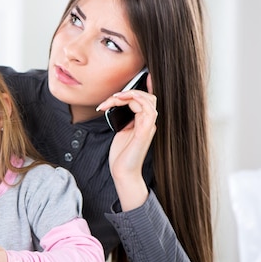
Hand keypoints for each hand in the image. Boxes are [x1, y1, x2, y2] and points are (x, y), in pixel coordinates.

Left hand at [96, 76, 157, 209]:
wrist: (123, 173)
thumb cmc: (121, 155)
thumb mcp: (121, 132)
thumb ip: (124, 119)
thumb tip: (118, 106)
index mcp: (143, 123)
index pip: (146, 100)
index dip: (138, 89)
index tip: (119, 89)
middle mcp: (148, 123)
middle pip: (149, 97)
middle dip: (130, 92)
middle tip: (111, 98)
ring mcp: (148, 127)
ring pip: (148, 101)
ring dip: (130, 95)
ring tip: (114, 98)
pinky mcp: (144, 132)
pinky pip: (147, 111)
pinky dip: (135, 101)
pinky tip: (120, 101)